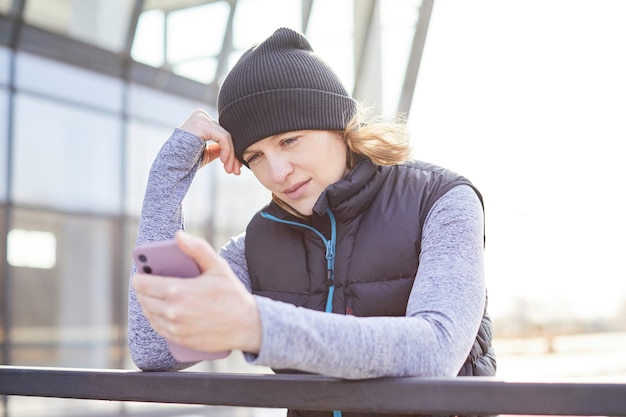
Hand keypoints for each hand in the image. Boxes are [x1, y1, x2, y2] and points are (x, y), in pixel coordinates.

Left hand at [132, 231, 261, 353]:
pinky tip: (162, 311)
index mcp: (179, 291)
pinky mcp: (180, 340)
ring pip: (149, 314)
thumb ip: (197, 249)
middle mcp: (173, 311)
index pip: (143, 284)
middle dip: (143, 289)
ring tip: (154, 295)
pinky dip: (156, 318)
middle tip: (148, 282)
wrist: (247, 326)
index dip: (140, 276)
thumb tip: (178, 236)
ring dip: (148, 304)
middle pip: (143, 299)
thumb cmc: (233, 295)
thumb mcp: (218, 267)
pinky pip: (158, 328)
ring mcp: (175, 328)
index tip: (141, 272)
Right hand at [180, 108, 241, 174]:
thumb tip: (232, 150)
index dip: (231, 151)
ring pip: (226, 137)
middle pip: (225, 135)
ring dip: (231, 156)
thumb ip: (218, 148)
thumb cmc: (185, 160)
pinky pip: (223, 138)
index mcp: (202, 120)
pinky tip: (225, 162)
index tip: (235, 167)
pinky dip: (227, 151)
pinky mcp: (202, 124)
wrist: (171, 165)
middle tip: (236, 171)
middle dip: (232, 155)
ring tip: (230, 170)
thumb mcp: (206, 152)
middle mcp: (201, 115)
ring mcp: (201, 118)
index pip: (222, 134)